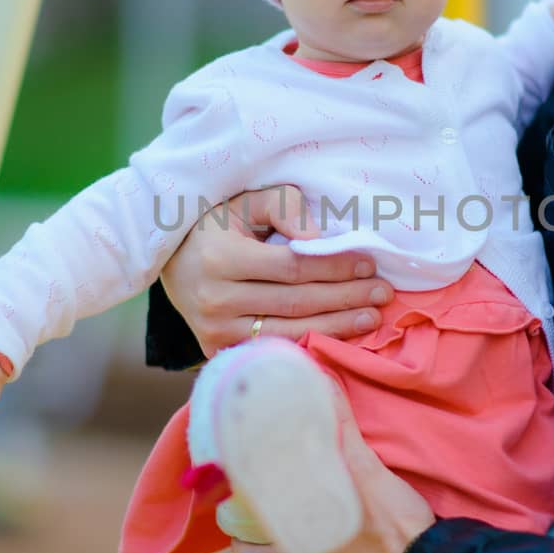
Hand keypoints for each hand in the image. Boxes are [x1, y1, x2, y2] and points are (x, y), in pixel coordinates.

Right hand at [161, 184, 393, 356]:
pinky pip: (273, 349)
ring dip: (337, 327)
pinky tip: (339, 337)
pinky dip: (309, 344)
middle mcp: (214, 300)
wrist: (171, 261)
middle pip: (296, 303)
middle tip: (383, 294)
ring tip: (371, 317)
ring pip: (289, 332)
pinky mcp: (216, 350)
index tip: (368, 263)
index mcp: (220, 258)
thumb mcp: (245, 202)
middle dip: (345, 298)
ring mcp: (214, 331)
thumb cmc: (215, 225)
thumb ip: (284, 207)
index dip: (334, 266)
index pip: (292, 266)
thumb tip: (320, 238)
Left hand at [231, 388, 434, 552]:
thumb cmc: (392, 531)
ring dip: (319, 547)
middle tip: (286, 509)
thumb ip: (343, 433)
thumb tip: (323, 386)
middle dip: (284, 537)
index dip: (242, 543)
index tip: (239, 524)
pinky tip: (361, 538)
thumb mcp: (367, 474)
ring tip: (326, 515)